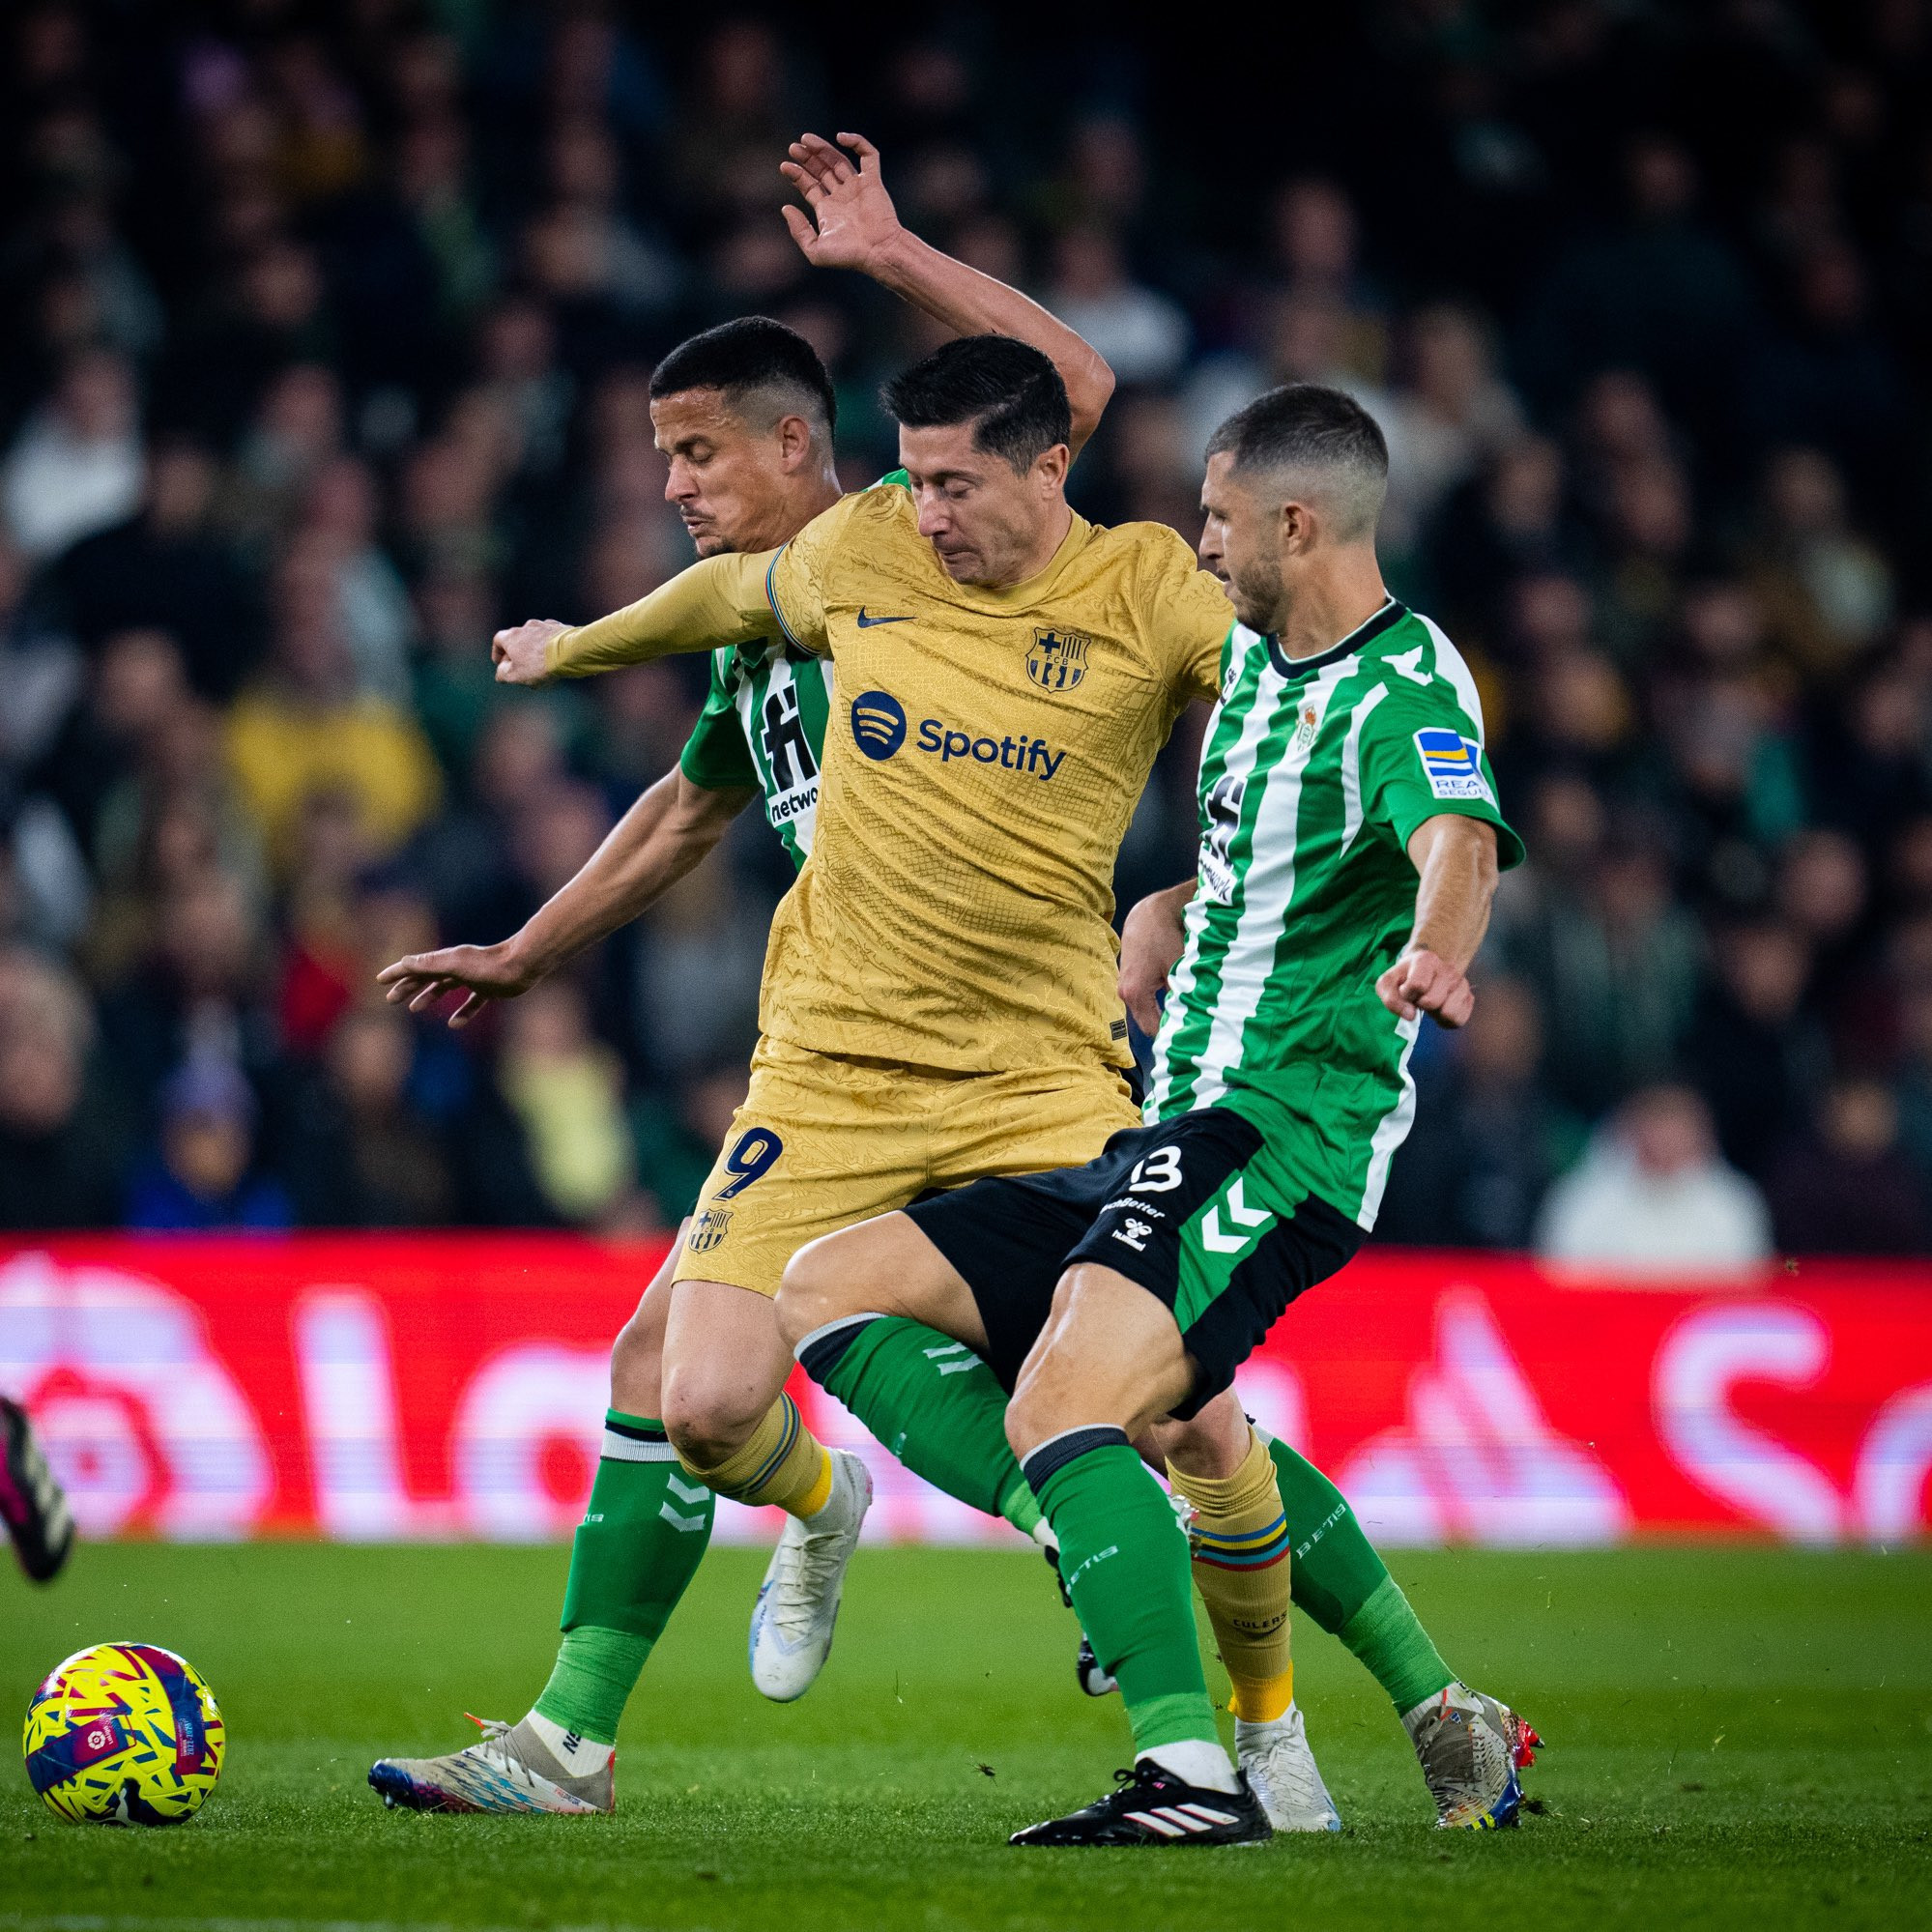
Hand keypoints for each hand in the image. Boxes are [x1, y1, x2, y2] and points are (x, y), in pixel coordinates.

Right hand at [376, 941, 541, 1028]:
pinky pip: (472, 1003)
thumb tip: (404, 961)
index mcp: (446, 960)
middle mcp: (457, 967)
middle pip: (426, 977)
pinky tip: (455, 1024)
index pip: (415, 966)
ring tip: (415, 1009)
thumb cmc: (488, 965)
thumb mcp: (454, 965)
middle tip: (391, 1000)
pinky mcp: (489, 990)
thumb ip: (430, 964)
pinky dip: (462, 1013)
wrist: (522, 965)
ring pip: (445, 989)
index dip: (397, 973)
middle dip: (408, 988)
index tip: (380, 981)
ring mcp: (473, 978)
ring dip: (429, 997)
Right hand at [493, 619, 569, 685]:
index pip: (498, 640)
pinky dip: (550, 646)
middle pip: (518, 640)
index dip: (498, 652)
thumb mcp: (515, 676)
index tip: (501, 663)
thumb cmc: (539, 665)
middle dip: (518, 654)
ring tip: (542, 667)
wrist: (569, 653)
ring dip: (535, 650)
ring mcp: (545, 625)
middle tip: (522, 669)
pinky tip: (556, 659)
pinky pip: (552, 638)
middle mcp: (527, 627)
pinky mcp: (561, 628)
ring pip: (536, 638)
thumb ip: (503, 674)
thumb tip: (501, 672)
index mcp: (512, 636)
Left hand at [780, 132, 901, 273]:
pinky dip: (857, 142)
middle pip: (822, 171)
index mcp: (829, 211)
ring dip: (823, 149)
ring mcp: (858, 188)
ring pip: (839, 161)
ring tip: (805, 139)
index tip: (784, 166)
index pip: (810, 187)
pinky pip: (868, 156)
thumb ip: (799, 231)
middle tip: (793, 147)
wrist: (878, 252)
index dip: (797, 175)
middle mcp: (843, 197)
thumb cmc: (849, 256)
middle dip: (808, 159)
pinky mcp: (873, 181)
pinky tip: (841, 137)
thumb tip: (785, 208)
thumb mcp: (816, 250)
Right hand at [1119, 887, 1189, 1034]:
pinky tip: (1174, 997)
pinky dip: (1157, 1001)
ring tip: (1184, 1012)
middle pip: (1147, 1022)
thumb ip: (1181, 995)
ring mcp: (1125, 985)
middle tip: (1191, 1029)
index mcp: (1134, 993)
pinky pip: (1144, 999)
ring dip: (1163, 1012)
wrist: (1148, 914)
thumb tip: (1190, 1020)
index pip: (1153, 1029)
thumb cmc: (1164, 938)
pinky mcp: (1129, 979)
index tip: (1190, 1037)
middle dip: (1167, 1025)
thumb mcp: (1177, 967)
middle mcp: (1125, 993)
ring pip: (1146, 1010)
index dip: (1171, 1034)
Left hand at [1376, 948, 1475, 1027]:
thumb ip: (1391, 999)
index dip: (1407, 994)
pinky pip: (1458, 1020)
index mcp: (1426, 960)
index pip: (1417, 985)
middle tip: (1419, 996)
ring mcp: (1462, 983)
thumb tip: (1410, 1015)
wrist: (1426, 968)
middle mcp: (1448, 969)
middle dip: (1421, 1004)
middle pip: (1432, 1002)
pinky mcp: (1469, 997)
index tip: (1406, 990)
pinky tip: (1440, 1008)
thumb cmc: (1405, 977)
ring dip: (1435, 1013)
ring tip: (1431, 1001)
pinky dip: (1446, 1020)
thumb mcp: (1388, 983)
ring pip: (1449, 1013)